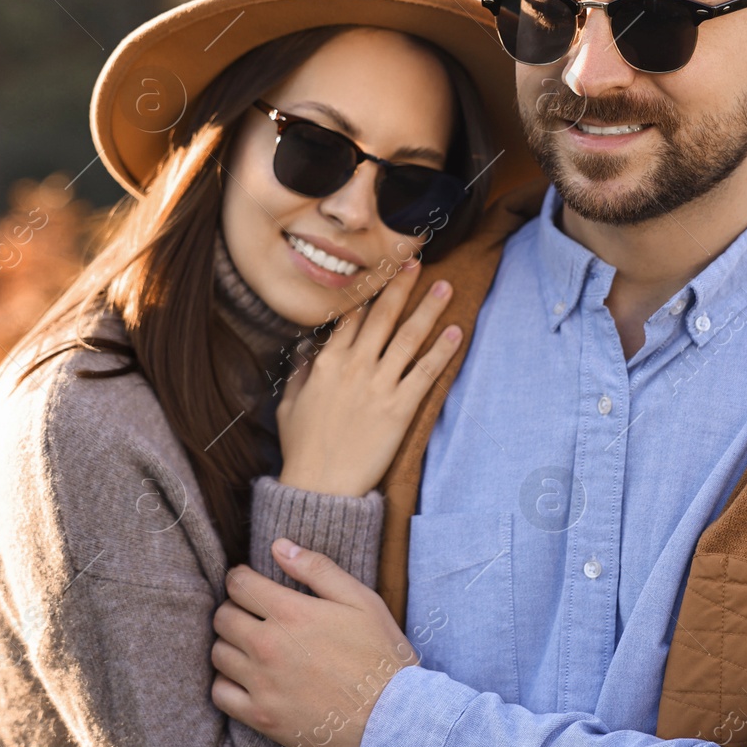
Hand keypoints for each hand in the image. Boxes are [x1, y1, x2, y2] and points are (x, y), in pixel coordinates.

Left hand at [211, 539, 418, 746]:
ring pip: (218, 654)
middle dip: (234, 608)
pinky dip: (226, 683)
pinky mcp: (262, 718)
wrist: (393, 721)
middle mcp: (268, 646)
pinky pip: (220, 694)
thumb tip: (278, 546)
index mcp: (291, 613)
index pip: (238, 584)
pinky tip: (245, 679)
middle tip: (251, 615)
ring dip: (230, 644)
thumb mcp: (361, 601)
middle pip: (222, 617)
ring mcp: (262, 685)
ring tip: (250, 646)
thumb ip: (317, 569)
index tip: (249, 584)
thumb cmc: (382, 657)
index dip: (240, 578)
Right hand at [276, 260, 461, 497]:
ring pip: (408, 336)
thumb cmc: (302, 447)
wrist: (320, 485)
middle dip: (401, 285)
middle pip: (383, 316)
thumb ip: (301, 370)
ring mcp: (378, 385)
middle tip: (416, 262)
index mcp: (327, 362)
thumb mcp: (290, 403)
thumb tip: (307, 347)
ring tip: (446, 287)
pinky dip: (443, 351)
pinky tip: (456, 333)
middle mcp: (354, 366)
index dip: (368, 290)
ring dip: (429, 308)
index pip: (352, 316)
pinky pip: (425, 372)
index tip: (381, 269)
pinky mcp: (399, 408)